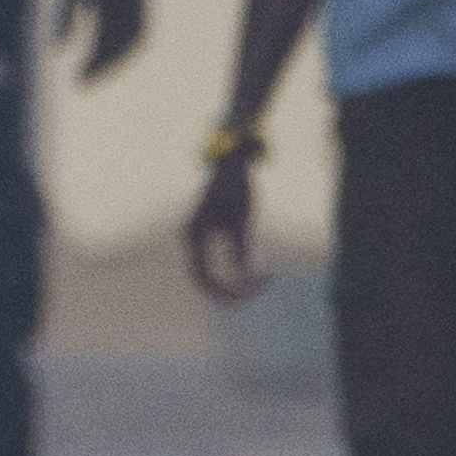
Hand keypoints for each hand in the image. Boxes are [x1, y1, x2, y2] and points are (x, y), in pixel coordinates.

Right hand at [186, 151, 263, 303]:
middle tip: (260, 290)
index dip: (226, 292)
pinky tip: (259, 267)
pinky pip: (219, 262)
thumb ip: (243, 251)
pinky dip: (238, 270)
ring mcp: (198, 237)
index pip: (204, 278)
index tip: (251, 292)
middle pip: (206, 279)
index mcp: (194, 235)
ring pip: (213, 273)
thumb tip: (247, 280)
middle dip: (232, 291)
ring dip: (236, 281)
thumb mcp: (242, 221)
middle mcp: (192, 238)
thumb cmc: (236, 188)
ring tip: (264, 279)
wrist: (232, 163)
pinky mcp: (209, 234)